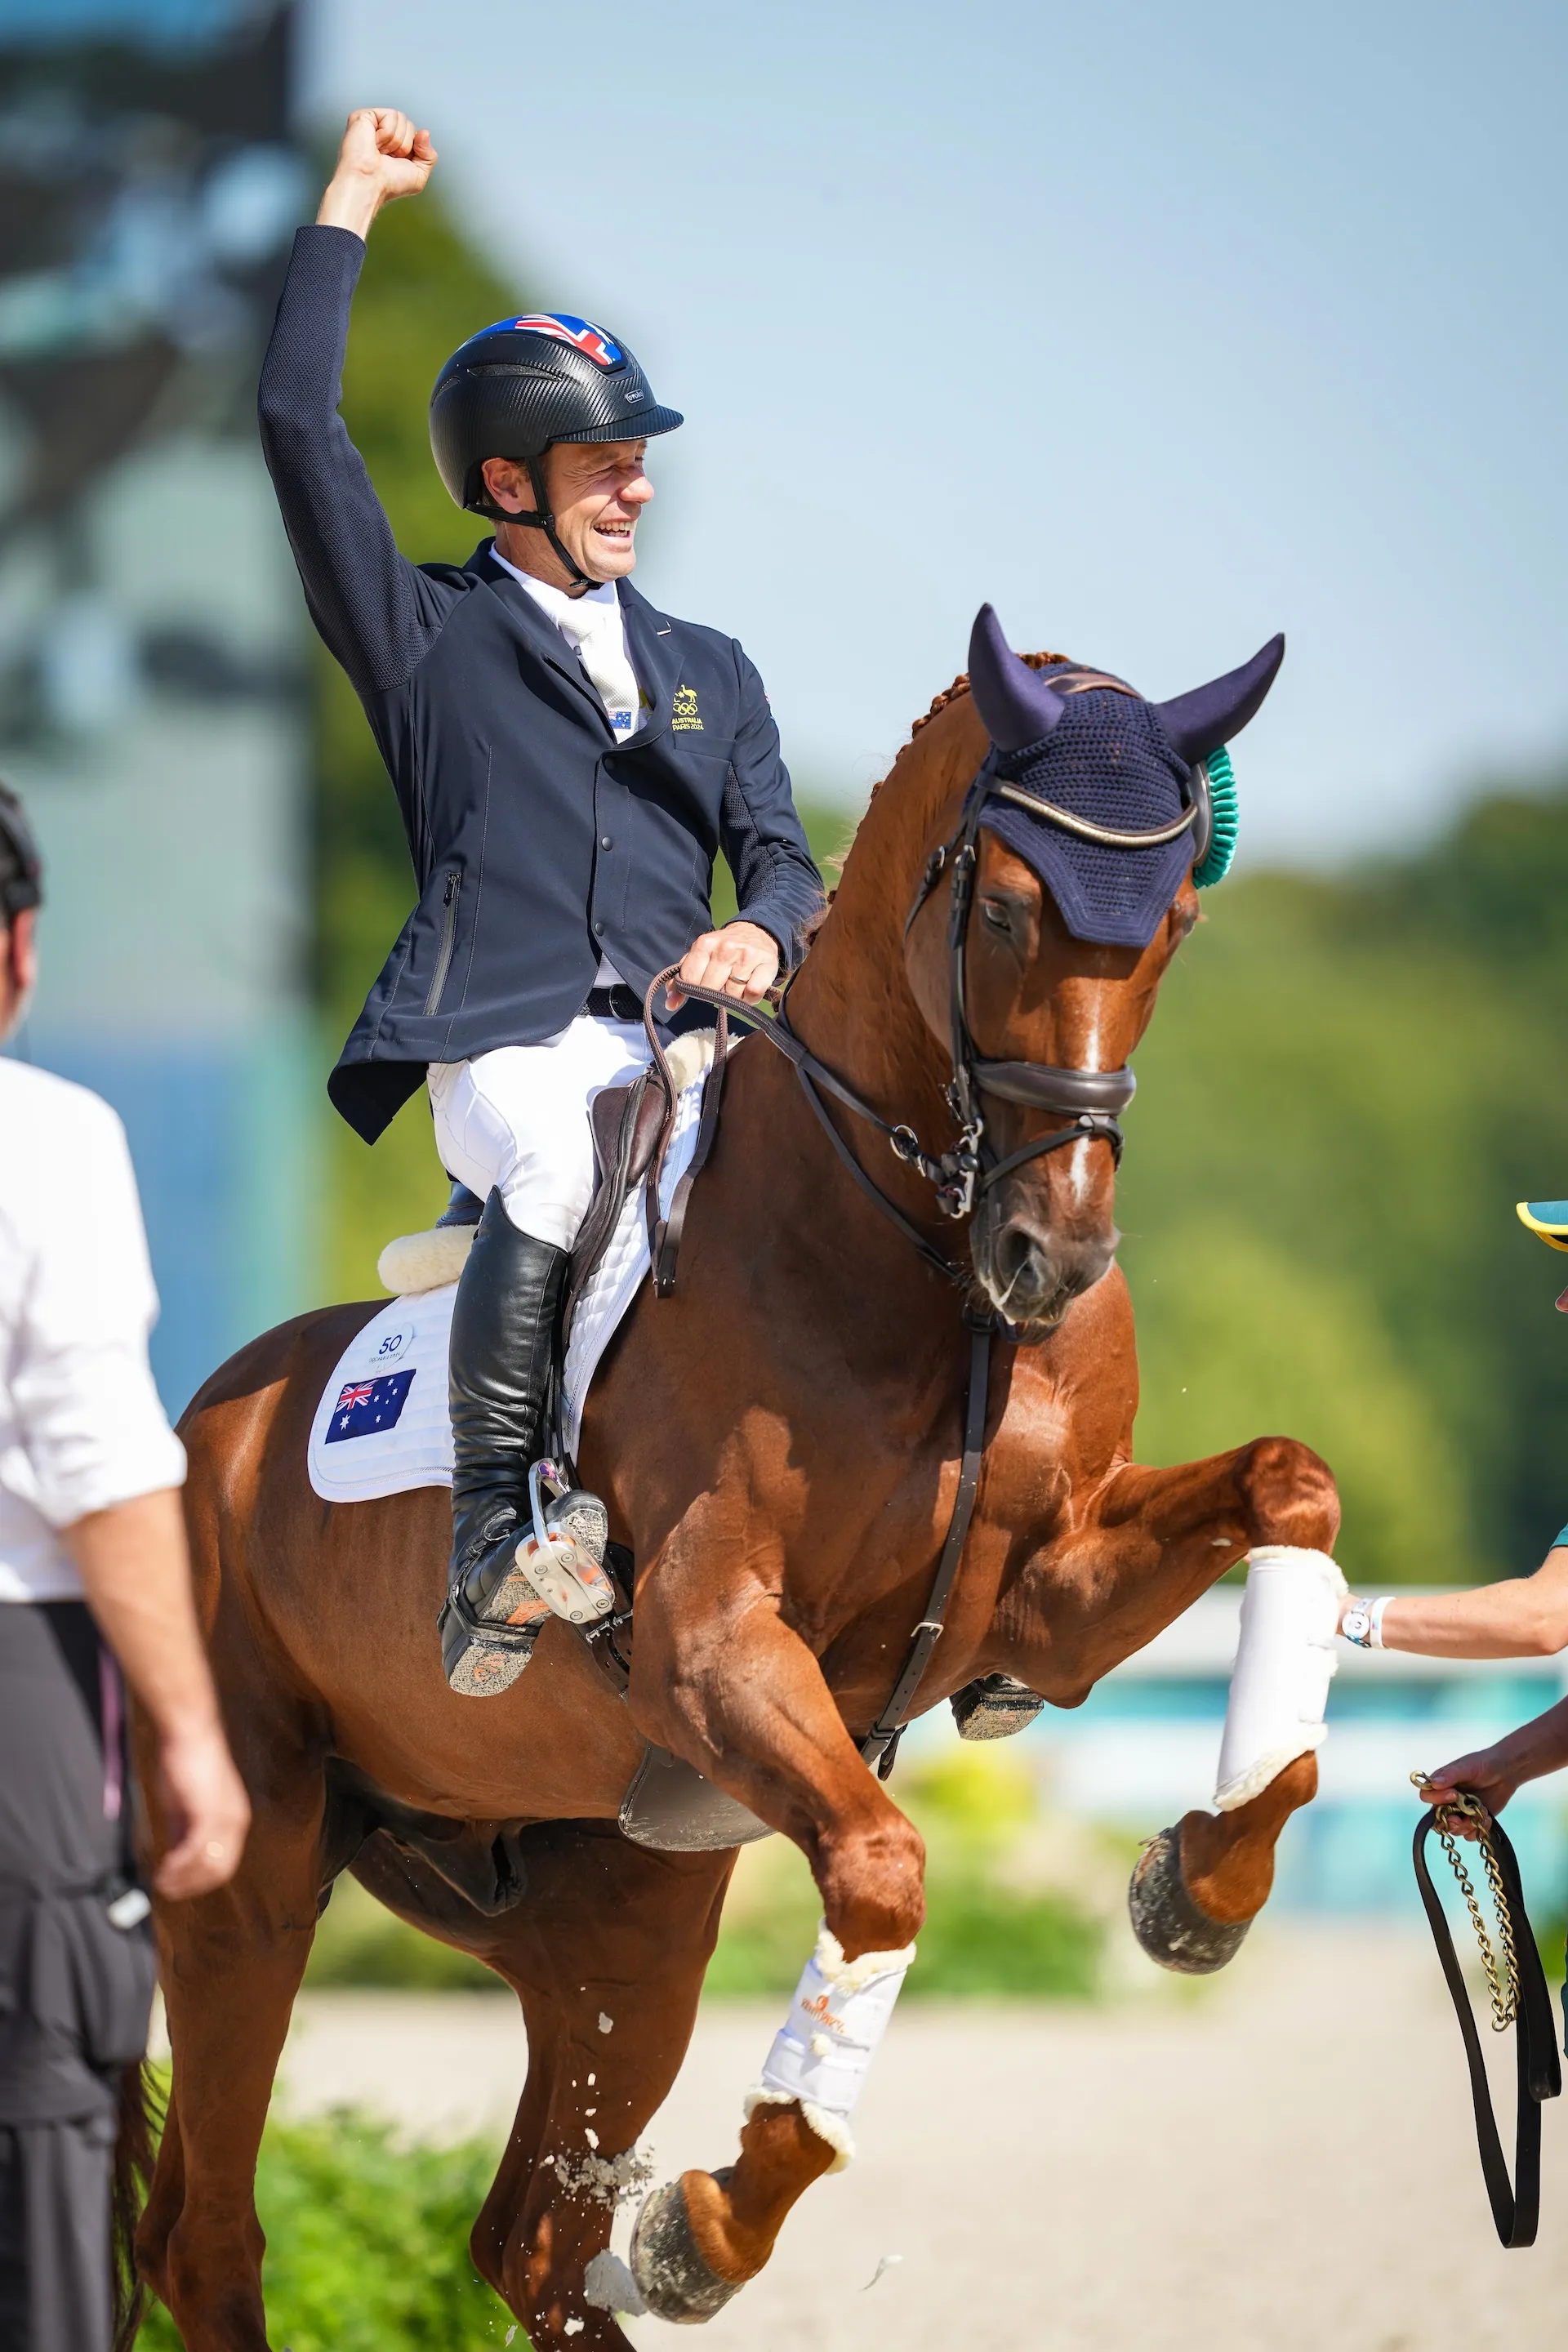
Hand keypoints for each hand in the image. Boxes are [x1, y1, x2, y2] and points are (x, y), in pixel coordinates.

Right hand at [153, 1721, 250, 1899]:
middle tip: (166, 1889)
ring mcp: (225, 1818)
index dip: (198, 1880)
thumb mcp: (184, 1806)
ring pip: (210, 1866)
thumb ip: (183, 1831)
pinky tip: (163, 1868)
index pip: (223, 1863)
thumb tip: (175, 1858)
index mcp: (232, 1820)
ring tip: (161, 1882)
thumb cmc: (184, 1763)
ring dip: (183, 1879)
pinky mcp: (210, 1812)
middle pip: (220, 1871)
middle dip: (191, 1885)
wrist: (188, 1733)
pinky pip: (197, 1851)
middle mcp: (235, 1821)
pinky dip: (179, 1865)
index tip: (176, 1885)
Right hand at [317, 108, 436, 238]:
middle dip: (405, 145)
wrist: (370, 185)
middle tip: (388, 157)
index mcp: (394, 145)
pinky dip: (387, 133)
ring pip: (401, 118)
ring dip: (396, 141)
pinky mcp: (364, 116)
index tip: (401, 162)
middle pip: (409, 124)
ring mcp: (373, 123)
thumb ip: (429, 155)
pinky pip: (391, 116)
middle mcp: (383, 133)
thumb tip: (425, 132)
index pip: (415, 133)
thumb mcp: (419, 175)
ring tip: (381, 151)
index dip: (414, 148)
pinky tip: (375, 143)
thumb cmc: (388, 185)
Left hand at [667, 921, 779, 1009]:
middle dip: (715, 992)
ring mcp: (747, 956)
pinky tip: (748, 990)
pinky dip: (750, 998)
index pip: (691, 981)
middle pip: (711, 990)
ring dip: (734, 997)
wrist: (756, 931)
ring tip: (736, 985)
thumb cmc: (724, 948)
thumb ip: (681, 978)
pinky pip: (753, 993)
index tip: (702, 985)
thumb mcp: (699, 956)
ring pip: (733, 995)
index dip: (695, 989)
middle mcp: (726, 948)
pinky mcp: (766, 965)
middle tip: (722, 984)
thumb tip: (670, 1004)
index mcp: (705, 944)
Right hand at [1417, 1741, 1523, 1836]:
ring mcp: (1460, 1812)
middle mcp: (1447, 1801)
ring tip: (1482, 1813)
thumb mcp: (1467, 1767)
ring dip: (1468, 1826)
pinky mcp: (1474, 1820)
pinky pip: (1470, 1834)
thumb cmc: (1484, 1763)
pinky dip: (1478, 1830)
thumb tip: (1433, 1783)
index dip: (1436, 1799)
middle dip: (1451, 1822)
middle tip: (1462, 1819)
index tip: (1454, 1795)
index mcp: (1441, 1785)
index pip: (1427, 1796)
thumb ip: (1450, 1775)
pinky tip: (1488, 1818)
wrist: (1507, 1772)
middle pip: (1438, 1819)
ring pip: (1454, 1830)